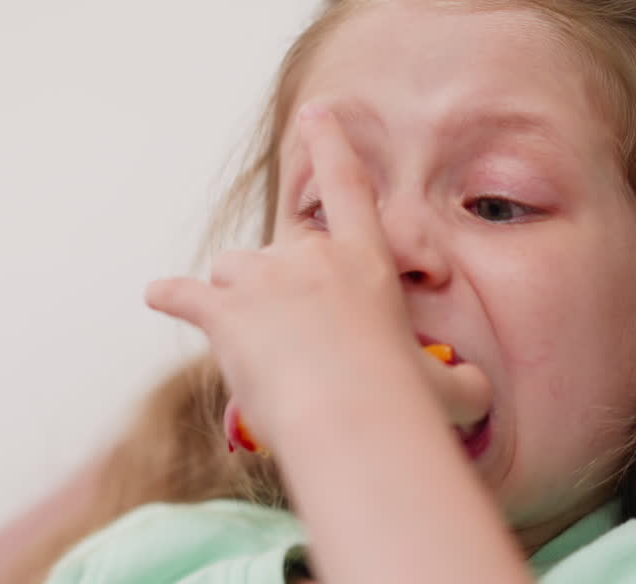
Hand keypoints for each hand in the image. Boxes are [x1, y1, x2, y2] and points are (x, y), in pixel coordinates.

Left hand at [146, 104, 488, 454]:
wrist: (351, 418)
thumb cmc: (404, 406)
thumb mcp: (453, 392)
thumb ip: (463, 383)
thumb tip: (478, 392)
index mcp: (366, 263)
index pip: (348, 188)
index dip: (331, 145)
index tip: (315, 113)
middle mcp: (311, 258)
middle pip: (279, 251)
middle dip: (278, 284)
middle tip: (291, 336)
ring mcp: (263, 279)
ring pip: (232, 269)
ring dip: (234, 295)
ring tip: (250, 342)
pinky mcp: (224, 312)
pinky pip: (184, 293)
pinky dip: (170, 294)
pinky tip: (157, 295)